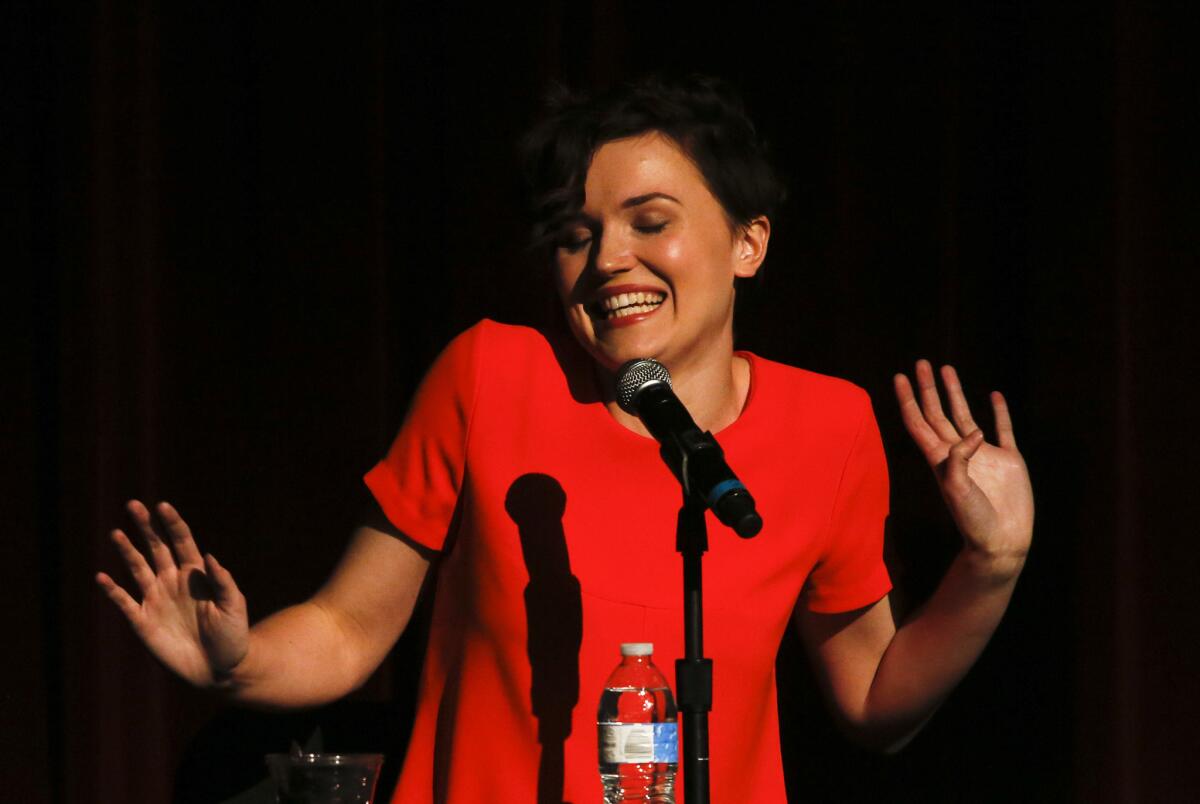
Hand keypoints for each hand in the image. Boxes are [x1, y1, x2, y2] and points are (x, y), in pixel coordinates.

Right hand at [95, 500, 248, 687]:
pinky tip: (102, 577)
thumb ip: (222, 581)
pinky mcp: (143, 621)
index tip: (162, 506)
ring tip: (116, 533)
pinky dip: (113, 590)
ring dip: (127, 551)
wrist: (220, 668)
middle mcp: (173, 582)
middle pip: (157, 548)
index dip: (172, 524)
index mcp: (197, 575)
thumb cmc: (232, 635)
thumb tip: (209, 556)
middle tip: (134, 505)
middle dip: (146, 527)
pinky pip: (125, 602)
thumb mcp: (233, 606)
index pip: (181, 542)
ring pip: (138, 569)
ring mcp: (157, 600)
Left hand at [894, 361, 1033, 578]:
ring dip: (955, 393)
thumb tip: (974, 433)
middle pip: (937, 413)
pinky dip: (999, 412)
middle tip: (920, 362)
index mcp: (940, 459)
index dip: (908, 400)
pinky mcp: (1009, 460)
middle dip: (927, 388)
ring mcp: (984, 454)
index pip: (918, 422)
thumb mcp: (957, 491)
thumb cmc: (973, 522)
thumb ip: (959, 460)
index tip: (899, 377)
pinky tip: (993, 395)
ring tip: (947, 368)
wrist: (1002, 543)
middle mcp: (958, 453)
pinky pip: (1003, 429)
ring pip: (964, 416)